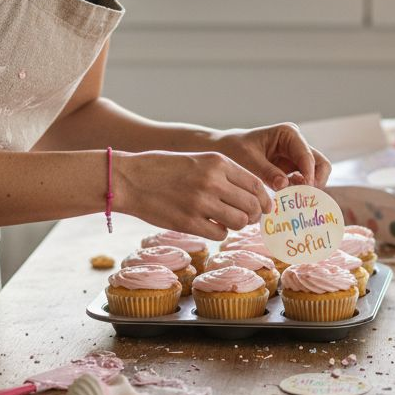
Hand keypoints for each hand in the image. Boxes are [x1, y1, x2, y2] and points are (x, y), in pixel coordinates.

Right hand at [114, 150, 270, 239]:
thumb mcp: (198, 161)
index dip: (264, 200)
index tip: (264, 207)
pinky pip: (220, 233)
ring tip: (227, 221)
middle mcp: (213, 181)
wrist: (130, 179)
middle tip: (247, 218)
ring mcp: (201, 202)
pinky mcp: (188, 222)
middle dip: (254, 215)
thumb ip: (224, 175)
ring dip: (238, 224)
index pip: (256, 185)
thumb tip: (252, 196)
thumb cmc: (164, 169)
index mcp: (218, 162)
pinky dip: (220, 232)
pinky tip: (210, 225)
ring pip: (240, 221)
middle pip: (252, 205)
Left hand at [212, 122, 331, 190]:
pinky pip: (304, 182)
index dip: (309, 174)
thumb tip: (284, 185)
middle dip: (315, 182)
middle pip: (320, 164)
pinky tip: (288, 199)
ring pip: (316, 175)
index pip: (307, 155)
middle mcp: (297, 144)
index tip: (303, 191)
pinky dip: (300, 192)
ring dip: (308, 189)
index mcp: (288, 134)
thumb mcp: (247, 160)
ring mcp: (296, 157)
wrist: (223, 151)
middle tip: (303, 198)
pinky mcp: (292, 170)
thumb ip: (266, 172)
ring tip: (293, 199)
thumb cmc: (233, 150)